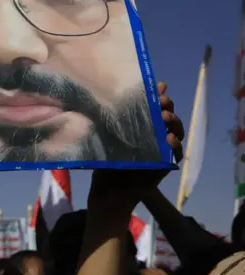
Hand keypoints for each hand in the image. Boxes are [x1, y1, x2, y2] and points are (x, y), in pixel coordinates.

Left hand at [88, 82, 184, 213]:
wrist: (107, 188)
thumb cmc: (104, 159)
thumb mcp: (103, 136)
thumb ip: (106, 119)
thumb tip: (97, 95)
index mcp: (140, 124)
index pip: (154, 104)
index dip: (159, 94)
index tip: (159, 86)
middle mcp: (153, 133)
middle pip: (168, 114)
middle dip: (167, 104)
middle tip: (162, 100)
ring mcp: (161, 148)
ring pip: (176, 130)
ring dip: (173, 122)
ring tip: (165, 117)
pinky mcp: (166, 163)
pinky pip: (177, 153)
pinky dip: (176, 146)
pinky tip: (170, 139)